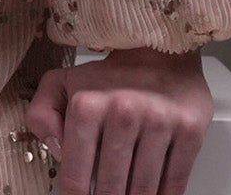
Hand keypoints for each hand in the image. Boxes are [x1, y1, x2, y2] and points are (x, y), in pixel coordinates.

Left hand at [25, 46, 212, 194]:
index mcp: (87, 104)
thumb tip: (55, 149)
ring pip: (143, 189)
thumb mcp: (61, 83)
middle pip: (111, 187)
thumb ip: (42, 113)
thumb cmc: (109, 75)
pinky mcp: (189, 132)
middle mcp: (123, 113)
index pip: (76, 171)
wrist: (159, 50)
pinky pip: (175, 182)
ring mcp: (159, 123)